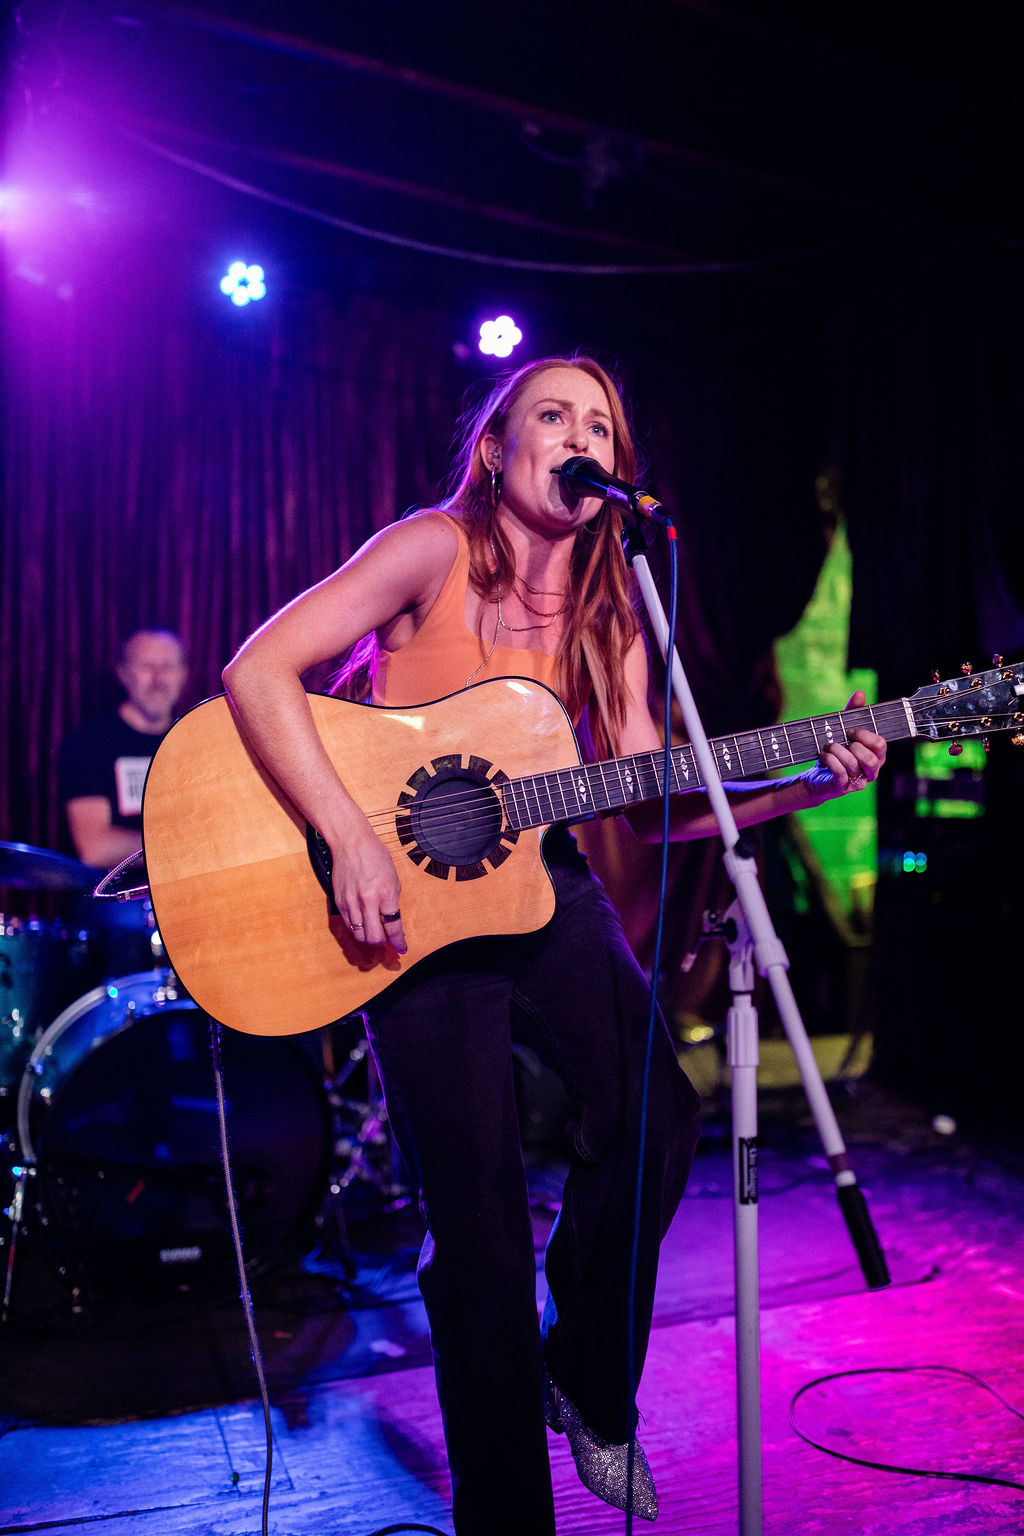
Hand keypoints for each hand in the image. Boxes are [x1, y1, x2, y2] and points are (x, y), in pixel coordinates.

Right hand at [330, 813, 406, 953]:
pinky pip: (349, 925)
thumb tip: (393, 922)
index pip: (393, 927)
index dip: (399, 942)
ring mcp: (351, 903)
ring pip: (359, 935)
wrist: (351, 843)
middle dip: (383, 943)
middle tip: (387, 940)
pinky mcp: (339, 902)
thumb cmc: (375, 856)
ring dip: (369, 938)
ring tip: (375, 932)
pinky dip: (357, 929)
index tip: (402, 949)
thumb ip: (393, 902)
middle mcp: (367, 901)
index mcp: (386, 894)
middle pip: (374, 937)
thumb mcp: (393, 878)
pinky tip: (363, 923)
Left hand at [802, 690, 886, 804]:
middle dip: (854, 746)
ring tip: (828, 746)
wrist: (818, 776)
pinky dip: (830, 761)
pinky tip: (823, 755)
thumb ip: (853, 713)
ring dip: (838, 751)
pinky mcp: (843, 788)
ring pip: (854, 765)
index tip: (850, 730)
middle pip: (872, 759)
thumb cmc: (836, 752)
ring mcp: (858, 782)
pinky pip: (840, 774)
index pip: (880, 745)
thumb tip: (860, 693)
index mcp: (876, 756)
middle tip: (839, 740)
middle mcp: (871, 772)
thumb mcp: (843, 730)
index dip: (865, 735)